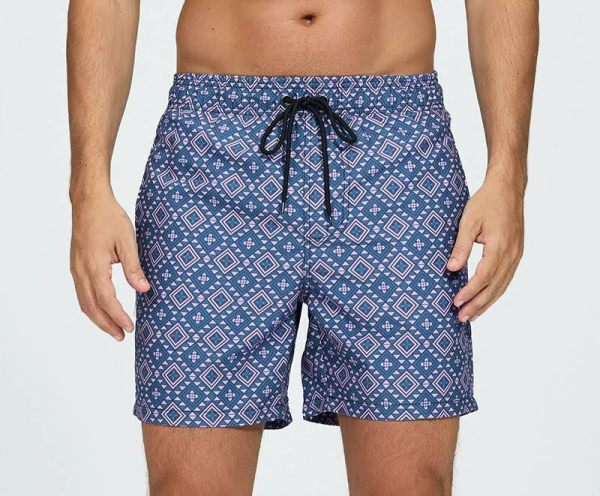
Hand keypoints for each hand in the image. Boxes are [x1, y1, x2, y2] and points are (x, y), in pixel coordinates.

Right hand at [70, 190, 149, 340]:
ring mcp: (76, 269)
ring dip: (98, 318)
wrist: (88, 201)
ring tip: (113, 329)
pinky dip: (91, 306)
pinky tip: (102, 309)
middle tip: (122, 336)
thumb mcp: (127, 241)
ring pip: (84, 302)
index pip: (107, 300)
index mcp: (94, 266)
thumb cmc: (109, 217)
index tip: (130, 328)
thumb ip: (134, 267)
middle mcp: (81, 271)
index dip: (118, 316)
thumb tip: (143, 290)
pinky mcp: (76, 265)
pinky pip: (82, 292)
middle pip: (91, 307)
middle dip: (106, 324)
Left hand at [447, 173, 524, 322]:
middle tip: (462, 318)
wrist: (508, 188)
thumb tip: (451, 269)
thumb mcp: (468, 222)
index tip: (456, 302)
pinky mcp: (516, 253)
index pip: (483, 277)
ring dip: (487, 302)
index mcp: (500, 247)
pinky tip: (485, 298)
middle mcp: (511, 254)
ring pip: (502, 285)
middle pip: (494, 287)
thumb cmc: (486, 202)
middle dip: (478, 304)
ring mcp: (516, 254)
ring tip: (472, 315)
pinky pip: (506, 278)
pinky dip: (495, 291)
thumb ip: (461, 247)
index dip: (470, 292)